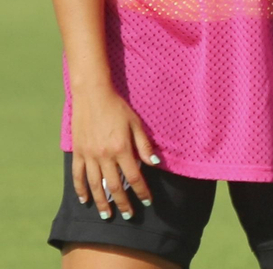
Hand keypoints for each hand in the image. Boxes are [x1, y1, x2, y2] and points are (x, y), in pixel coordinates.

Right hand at [70, 85, 157, 220]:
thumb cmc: (118, 108)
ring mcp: (88, 155)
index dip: (142, 191)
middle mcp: (104, 156)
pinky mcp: (78, 152)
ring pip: (95, 185)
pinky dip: (81, 189)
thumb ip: (144, 145)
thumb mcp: (136, 124)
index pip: (134, 177)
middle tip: (128, 215)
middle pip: (114, 186)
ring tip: (106, 215)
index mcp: (121, 149)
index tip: (147, 201)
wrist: (92, 96)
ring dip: (101, 202)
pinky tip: (85, 200)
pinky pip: (77, 175)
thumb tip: (155, 163)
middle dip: (123, 203)